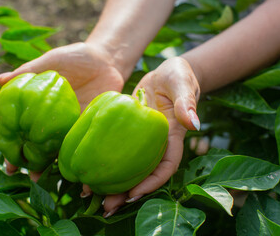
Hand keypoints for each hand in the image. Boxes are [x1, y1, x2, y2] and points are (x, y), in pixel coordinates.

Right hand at [0, 42, 125, 178]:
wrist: (106, 60)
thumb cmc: (75, 58)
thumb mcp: (50, 62)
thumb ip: (26, 72)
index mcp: (41, 107)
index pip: (22, 130)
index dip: (13, 145)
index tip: (6, 159)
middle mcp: (55, 121)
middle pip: (39, 146)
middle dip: (31, 162)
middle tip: (23, 174)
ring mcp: (73, 125)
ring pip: (59, 149)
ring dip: (52, 164)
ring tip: (42, 178)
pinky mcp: (90, 125)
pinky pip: (81, 142)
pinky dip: (75, 154)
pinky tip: (69, 168)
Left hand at [96, 56, 200, 216]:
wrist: (164, 73)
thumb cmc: (178, 76)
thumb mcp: (182, 84)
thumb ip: (187, 102)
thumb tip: (193, 124)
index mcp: (172, 137)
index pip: (166, 167)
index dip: (152, 184)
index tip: (133, 195)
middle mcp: (156, 144)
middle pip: (143, 174)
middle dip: (126, 191)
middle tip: (106, 206)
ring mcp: (141, 139)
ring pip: (128, 165)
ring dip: (111, 181)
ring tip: (89, 193)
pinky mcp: (127, 131)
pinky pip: (116, 148)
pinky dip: (104, 159)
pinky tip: (86, 166)